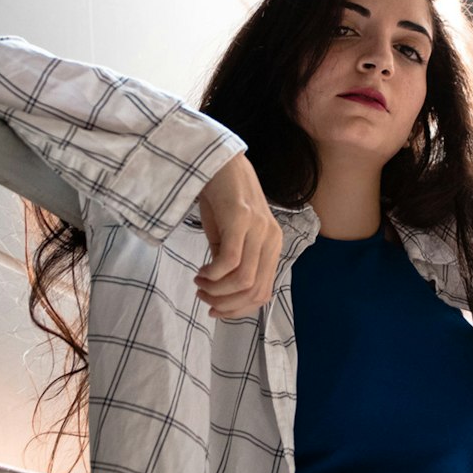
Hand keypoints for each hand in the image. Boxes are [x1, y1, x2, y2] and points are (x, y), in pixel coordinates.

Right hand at [194, 154, 282, 319]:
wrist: (218, 162)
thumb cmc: (222, 200)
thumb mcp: (229, 237)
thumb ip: (231, 262)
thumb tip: (221, 291)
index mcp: (272, 246)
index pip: (263, 293)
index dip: (239, 310)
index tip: (215, 310)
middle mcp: (271, 239)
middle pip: (254, 291)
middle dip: (226, 304)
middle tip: (204, 298)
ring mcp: (258, 229)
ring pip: (243, 280)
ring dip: (217, 290)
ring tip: (200, 284)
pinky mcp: (241, 220)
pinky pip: (229, 261)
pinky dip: (213, 274)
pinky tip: (200, 272)